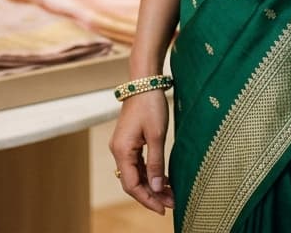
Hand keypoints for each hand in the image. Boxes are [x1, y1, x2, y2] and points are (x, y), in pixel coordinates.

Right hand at [109, 90, 174, 214]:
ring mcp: (123, 146)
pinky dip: (149, 172)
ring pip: (136, 173)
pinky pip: (137, 163)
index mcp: (122, 150)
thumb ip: (156, 162)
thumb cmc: (151, 104)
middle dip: (151, 194)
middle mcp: (118, 150)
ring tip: (170, 193)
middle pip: (133, 182)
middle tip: (171, 203)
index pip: (132, 185)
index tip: (163, 208)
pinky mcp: (129, 141)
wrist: (145, 81)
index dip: (147, 199)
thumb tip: (156, 188)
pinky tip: (163, 178)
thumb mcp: (157, 134)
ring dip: (151, 184)